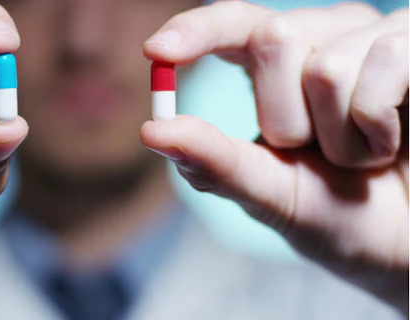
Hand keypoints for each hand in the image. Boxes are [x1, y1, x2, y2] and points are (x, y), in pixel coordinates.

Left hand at [141, 1, 407, 314]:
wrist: (405, 246)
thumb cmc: (339, 214)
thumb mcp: (268, 192)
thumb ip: (214, 162)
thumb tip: (152, 132)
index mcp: (277, 68)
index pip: (232, 25)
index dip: (195, 30)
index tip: (156, 53)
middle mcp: (322, 39)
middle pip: (273, 39)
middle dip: (287, 120)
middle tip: (316, 153)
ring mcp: (373, 39)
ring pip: (326, 66)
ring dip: (340, 137)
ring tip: (362, 157)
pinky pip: (383, 64)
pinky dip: (376, 126)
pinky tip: (391, 144)